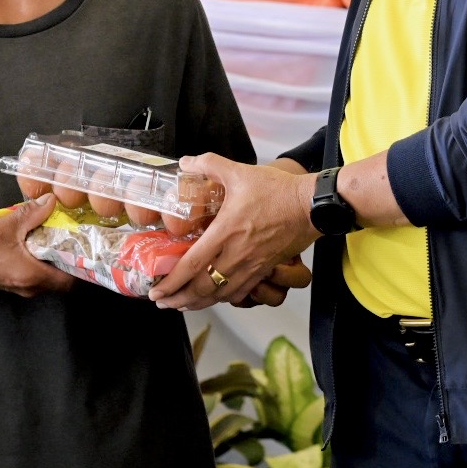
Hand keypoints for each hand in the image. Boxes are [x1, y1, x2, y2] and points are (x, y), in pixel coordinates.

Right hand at [0, 194, 73, 297]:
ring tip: (60, 240)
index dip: (82, 265)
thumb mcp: (8, 226)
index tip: (87, 248)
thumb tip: (52, 200)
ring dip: (56, 261)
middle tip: (75, 240)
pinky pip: (38, 276)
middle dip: (70, 261)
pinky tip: (40, 245)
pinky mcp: (15, 284)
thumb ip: (32, 212)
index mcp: (34, 276)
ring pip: (50, 278)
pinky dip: (43, 263)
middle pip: (63, 279)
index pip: (71, 280)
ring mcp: (23, 288)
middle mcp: (32, 287)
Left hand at [148, 155, 319, 310]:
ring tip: (181, 305)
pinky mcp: (264, 269)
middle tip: (161, 301)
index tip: (155, 290)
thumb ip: (210, 164)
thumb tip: (186, 162)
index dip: (171, 282)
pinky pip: (240, 292)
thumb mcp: (240, 172)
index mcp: (226, 231)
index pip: (192, 264)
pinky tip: (213, 298)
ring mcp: (252, 265)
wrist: (311, 205)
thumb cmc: (278, 190)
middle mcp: (237, 254)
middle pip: (202, 288)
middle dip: (178, 299)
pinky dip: (222, 299)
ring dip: (197, 303)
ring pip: (220, 295)